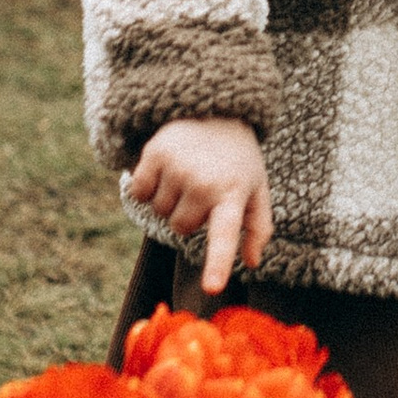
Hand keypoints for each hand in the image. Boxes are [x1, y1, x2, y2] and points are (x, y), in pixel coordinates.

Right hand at [126, 117, 273, 297]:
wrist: (216, 109)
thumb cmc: (238, 159)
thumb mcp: (257, 188)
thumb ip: (258, 227)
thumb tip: (252, 263)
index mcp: (234, 194)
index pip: (225, 237)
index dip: (218, 264)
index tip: (212, 288)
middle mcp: (205, 183)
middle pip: (180, 227)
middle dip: (188, 213)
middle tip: (203, 185)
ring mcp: (178, 168)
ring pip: (159, 211)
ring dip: (170, 198)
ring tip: (188, 172)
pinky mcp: (154, 154)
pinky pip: (139, 192)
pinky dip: (148, 185)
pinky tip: (167, 167)